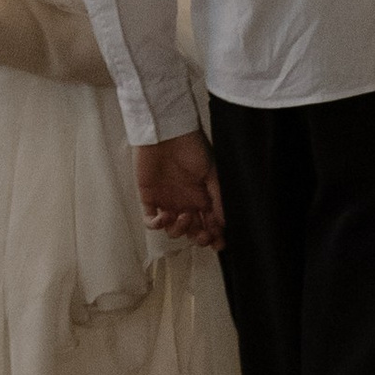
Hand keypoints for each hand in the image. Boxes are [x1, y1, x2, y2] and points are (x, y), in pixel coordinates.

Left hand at [137, 129, 222, 246]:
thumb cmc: (191, 145)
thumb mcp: (212, 172)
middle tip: (204, 235)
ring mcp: (167, 201)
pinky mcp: (149, 197)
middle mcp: (185, 201)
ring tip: (185, 216)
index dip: (214, 236)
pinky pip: (150, 221)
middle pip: (192, 231)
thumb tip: (225, 223)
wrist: (167, 131)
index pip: (210, 223)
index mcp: (202, 196)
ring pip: (173, 230)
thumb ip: (218, 198)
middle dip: (200, 238)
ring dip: (180, 230)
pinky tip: (166, 217)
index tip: (219, 243)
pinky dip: (158, 225)